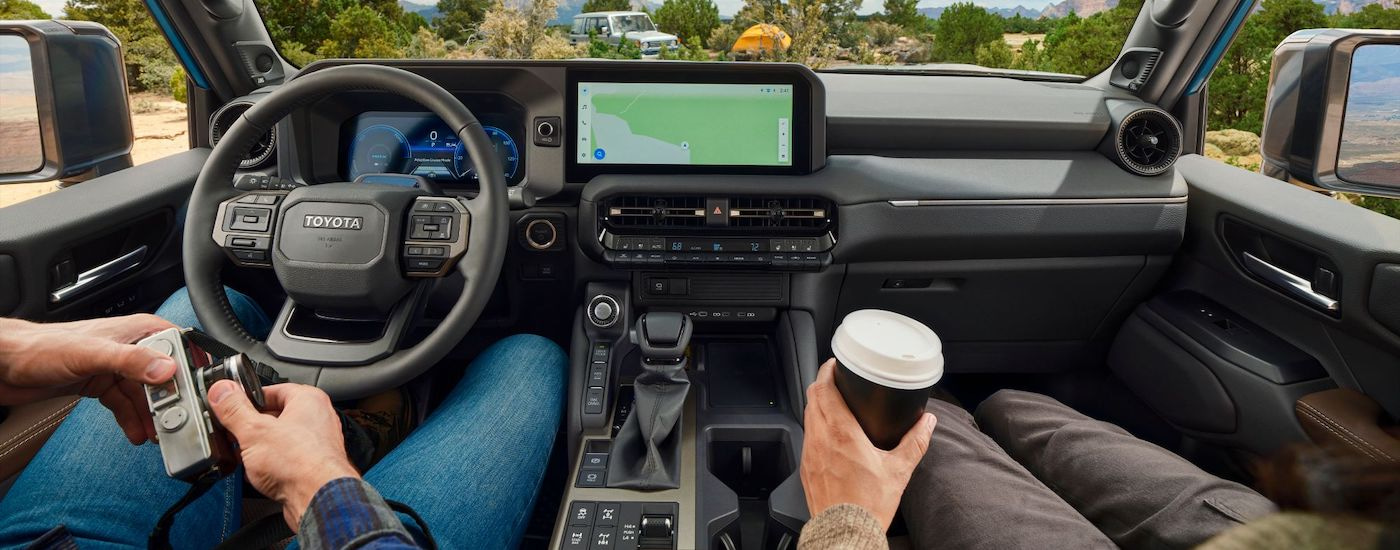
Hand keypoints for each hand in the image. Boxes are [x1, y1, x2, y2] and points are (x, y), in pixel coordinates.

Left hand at [0, 314, 178, 443]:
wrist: (6, 364)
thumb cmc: (41, 347)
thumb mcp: (92, 353)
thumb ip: (131, 361)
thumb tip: (166, 370)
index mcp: (137, 330)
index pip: (179, 347)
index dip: (190, 370)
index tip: (194, 394)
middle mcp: (131, 347)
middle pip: (165, 376)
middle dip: (172, 401)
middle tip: (175, 422)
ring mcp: (116, 366)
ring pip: (146, 394)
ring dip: (152, 415)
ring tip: (156, 434)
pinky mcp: (102, 383)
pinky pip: (126, 404)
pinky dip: (132, 419)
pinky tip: (136, 433)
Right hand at [209, 380, 358, 529]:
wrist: (319, 499)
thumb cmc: (301, 464)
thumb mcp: (254, 431)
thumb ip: (234, 409)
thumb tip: (222, 391)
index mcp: (309, 400)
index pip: (273, 389)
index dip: (249, 399)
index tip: (231, 407)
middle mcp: (318, 419)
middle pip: (276, 416)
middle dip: (252, 427)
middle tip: (234, 434)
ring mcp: (317, 444)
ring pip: (280, 440)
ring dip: (260, 448)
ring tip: (244, 455)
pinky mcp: (313, 467)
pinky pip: (286, 460)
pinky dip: (270, 465)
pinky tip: (256, 474)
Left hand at [800, 359, 935, 530]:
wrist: (845, 532)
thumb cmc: (868, 505)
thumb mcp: (899, 470)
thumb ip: (915, 442)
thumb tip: (928, 423)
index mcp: (841, 434)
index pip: (825, 390)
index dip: (828, 371)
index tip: (835, 364)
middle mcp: (820, 439)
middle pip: (812, 398)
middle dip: (822, 383)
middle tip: (834, 378)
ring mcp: (809, 454)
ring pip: (807, 417)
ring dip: (816, 404)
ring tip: (831, 402)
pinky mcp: (806, 468)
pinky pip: (806, 438)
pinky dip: (814, 426)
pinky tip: (827, 433)